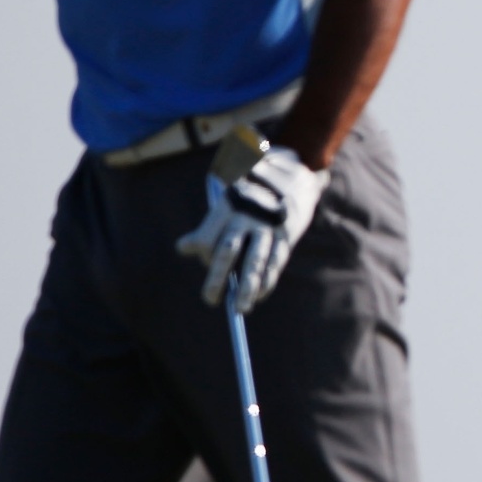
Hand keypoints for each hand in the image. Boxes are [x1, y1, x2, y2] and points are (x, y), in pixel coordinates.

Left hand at [175, 142, 328, 313]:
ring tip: (240, 309)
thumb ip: (209, 223)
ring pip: (255, 261)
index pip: (209, 234)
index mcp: (229, 201)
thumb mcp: (230, 195)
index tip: (201, 258)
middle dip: (218, 278)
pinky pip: (276, 261)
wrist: (297, 172)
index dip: (203, 250)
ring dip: (247, 288)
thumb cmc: (253, 188)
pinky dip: (268, 280)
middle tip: (210, 300)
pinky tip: (260, 295)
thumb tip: (183, 248)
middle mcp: (248, 214)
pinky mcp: (287, 234)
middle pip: (228, 250)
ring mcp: (269, 225)